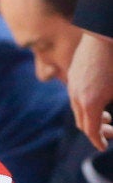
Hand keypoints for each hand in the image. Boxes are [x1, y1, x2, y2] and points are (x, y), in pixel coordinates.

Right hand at [68, 33, 112, 150]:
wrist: (103, 36)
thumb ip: (110, 111)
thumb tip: (110, 119)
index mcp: (91, 103)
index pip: (91, 131)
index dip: (98, 141)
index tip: (103, 146)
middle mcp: (77, 97)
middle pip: (82, 122)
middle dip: (95, 131)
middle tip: (110, 132)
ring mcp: (73, 85)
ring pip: (77, 109)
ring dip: (90, 117)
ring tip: (105, 116)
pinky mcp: (73, 76)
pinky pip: (75, 97)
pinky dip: (85, 105)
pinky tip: (97, 99)